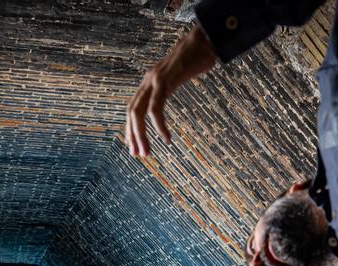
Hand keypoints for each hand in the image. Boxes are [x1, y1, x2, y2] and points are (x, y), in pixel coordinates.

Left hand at [125, 25, 216, 156]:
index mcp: (150, 81)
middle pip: (132, 112)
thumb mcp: (180, 75)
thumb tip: (169, 96)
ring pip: (139, 112)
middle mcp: (148, 80)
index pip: (134, 108)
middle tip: (139, 155)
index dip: (131, 128)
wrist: (206, 38)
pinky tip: (166, 138)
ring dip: (142, 135)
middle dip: (133, 135)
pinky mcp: (165, 81)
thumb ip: (170, 86)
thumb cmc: (198, 56)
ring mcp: (155, 79)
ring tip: (148, 152)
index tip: (134, 146)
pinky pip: (157, 108)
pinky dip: (159, 125)